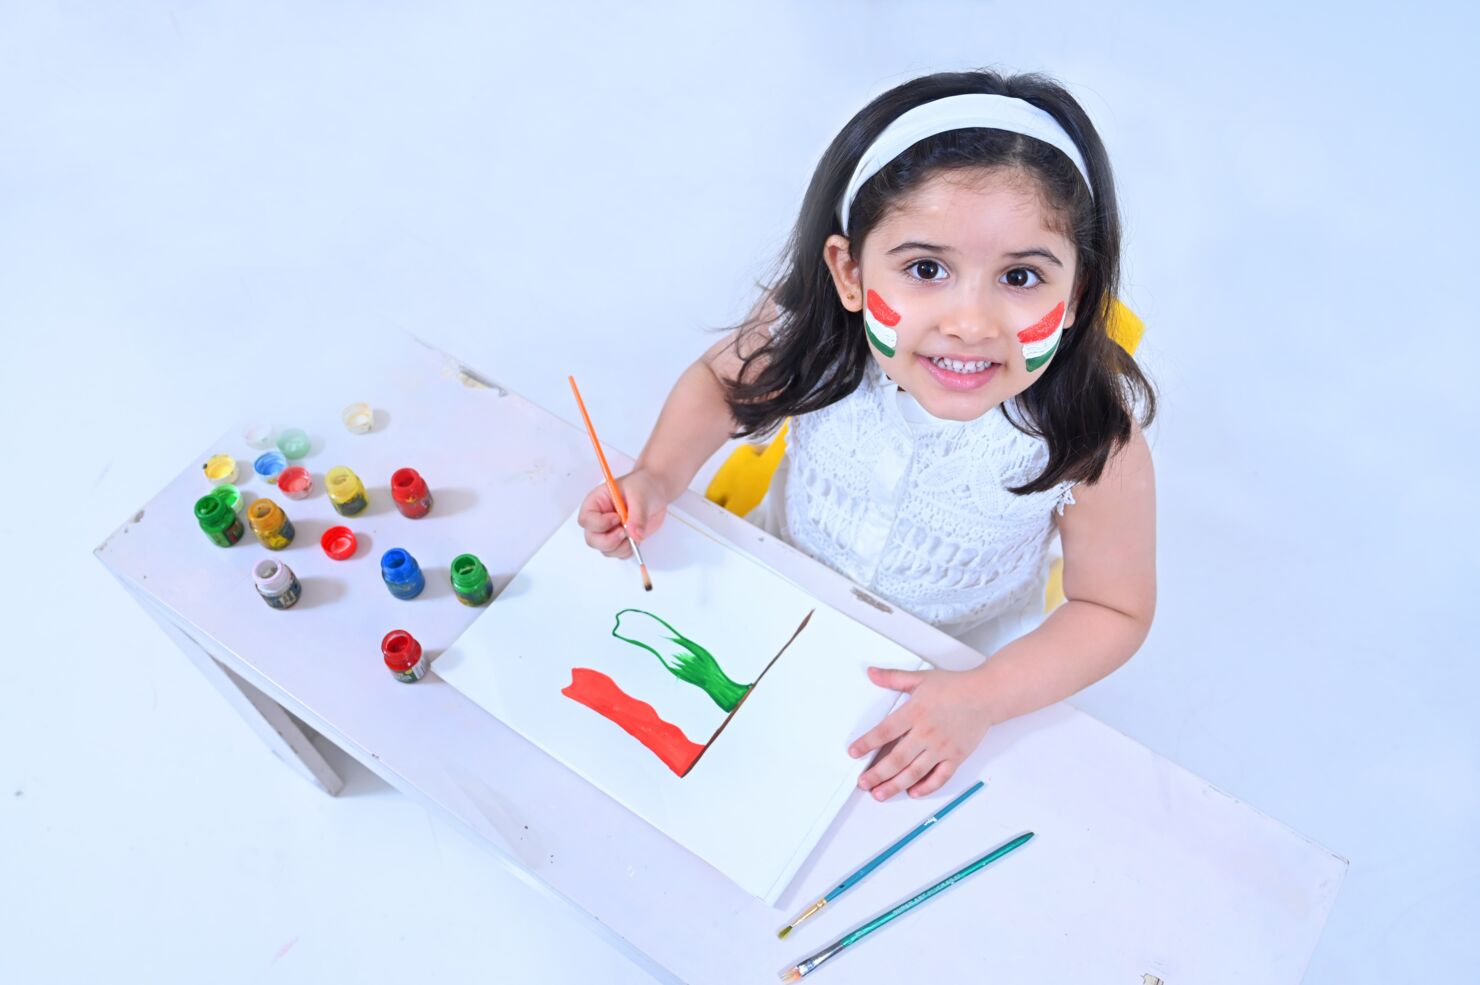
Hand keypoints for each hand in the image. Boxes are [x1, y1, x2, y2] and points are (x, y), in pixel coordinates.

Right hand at [576, 468, 673, 557]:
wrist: (656, 492)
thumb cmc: (643, 485)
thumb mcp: (640, 495)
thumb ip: (637, 515)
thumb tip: (634, 535)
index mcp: (596, 502)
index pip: (586, 519)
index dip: (599, 523)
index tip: (617, 519)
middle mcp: (599, 518)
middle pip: (592, 539)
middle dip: (608, 541)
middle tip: (624, 533)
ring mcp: (609, 531)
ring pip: (605, 549)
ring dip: (620, 548)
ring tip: (634, 535)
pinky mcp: (621, 540)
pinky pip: (618, 553)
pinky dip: (627, 551)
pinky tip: (636, 539)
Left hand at [848, 666, 994, 800]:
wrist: (985, 695)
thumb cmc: (955, 687)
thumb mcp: (920, 678)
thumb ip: (893, 678)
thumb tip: (872, 673)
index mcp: (915, 712)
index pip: (885, 731)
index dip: (867, 743)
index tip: (853, 753)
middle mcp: (927, 733)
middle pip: (897, 759)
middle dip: (877, 774)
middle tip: (863, 783)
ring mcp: (942, 747)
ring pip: (915, 772)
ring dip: (895, 785)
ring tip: (880, 793)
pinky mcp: (956, 757)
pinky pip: (940, 777)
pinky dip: (926, 787)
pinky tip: (913, 792)